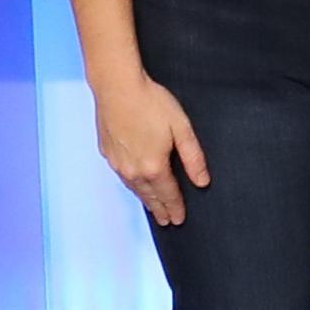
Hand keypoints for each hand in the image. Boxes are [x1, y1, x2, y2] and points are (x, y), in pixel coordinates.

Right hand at [90, 68, 211, 225]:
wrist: (117, 87)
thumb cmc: (151, 103)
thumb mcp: (181, 128)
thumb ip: (193, 158)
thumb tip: (202, 182)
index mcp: (154, 167)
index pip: (168, 195)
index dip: (175, 207)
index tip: (179, 219)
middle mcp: (133, 170)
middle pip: (150, 196)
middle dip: (160, 210)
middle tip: (166, 222)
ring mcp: (117, 163)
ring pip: (134, 188)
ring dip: (145, 200)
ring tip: (153, 208)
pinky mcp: (107, 153)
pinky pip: (122, 176)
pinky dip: (132, 185)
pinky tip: (134, 184)